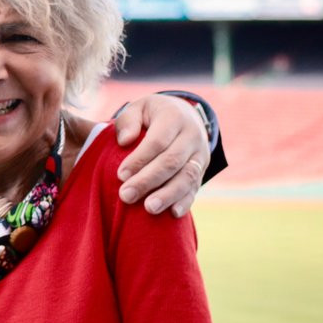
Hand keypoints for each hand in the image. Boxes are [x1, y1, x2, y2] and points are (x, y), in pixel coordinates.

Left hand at [113, 94, 209, 217]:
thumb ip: (128, 121)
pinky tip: (173, 213)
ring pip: (187, 177)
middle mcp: (192, 136)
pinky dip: (185, 201)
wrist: (184, 114)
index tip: (120, 175)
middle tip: (126, 196)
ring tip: (149, 208)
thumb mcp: (138, 108)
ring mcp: (200, 154)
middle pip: (171, 162)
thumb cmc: (152, 114)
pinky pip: (196, 187)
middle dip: (148, 181)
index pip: (157, 141)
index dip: (139, 159)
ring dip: (167, 195)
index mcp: (174, 117)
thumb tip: (124, 141)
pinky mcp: (203, 170)